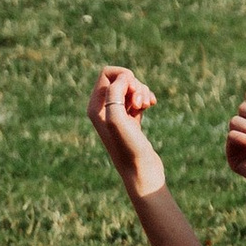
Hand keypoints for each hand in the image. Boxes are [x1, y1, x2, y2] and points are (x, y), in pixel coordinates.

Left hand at [88, 64, 166, 200]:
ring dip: (142, 92)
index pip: (106, 73)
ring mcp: (117, 114)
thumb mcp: (117, 119)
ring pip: (131, 87)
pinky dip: (146, 97)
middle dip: (135, 85)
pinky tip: (152, 105)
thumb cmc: (128, 148)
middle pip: (120, 78)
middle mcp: (103, 109)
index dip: (124, 76)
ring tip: (146, 106)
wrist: (141, 172)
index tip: (133, 90)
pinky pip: (138, 98)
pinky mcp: (131, 119)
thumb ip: (115, 93)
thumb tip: (124, 78)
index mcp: (94, 107)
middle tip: (139, 103)